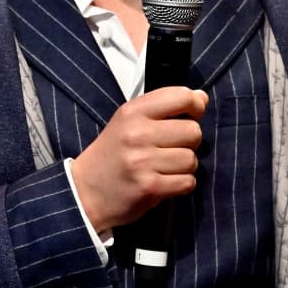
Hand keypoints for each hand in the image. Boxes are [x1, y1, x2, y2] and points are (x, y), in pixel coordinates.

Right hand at [69, 86, 208, 234]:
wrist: (85, 191)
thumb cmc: (113, 154)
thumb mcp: (128, 121)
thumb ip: (163, 107)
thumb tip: (202, 98)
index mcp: (133, 112)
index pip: (181, 96)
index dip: (195, 105)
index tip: (192, 114)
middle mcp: (138, 133)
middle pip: (193, 131)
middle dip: (189, 142)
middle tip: (171, 148)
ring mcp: (143, 161)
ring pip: (191, 159)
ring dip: (184, 166)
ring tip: (165, 167)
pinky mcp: (149, 187)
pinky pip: (187, 182)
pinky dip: (181, 184)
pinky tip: (165, 182)